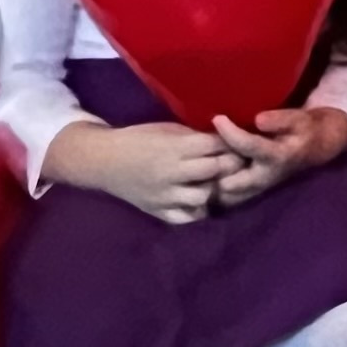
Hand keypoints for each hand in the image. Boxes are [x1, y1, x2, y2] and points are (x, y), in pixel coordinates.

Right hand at [49, 118, 244, 223]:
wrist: (104, 160)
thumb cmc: (139, 138)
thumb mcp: (168, 129)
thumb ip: (196, 136)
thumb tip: (228, 138)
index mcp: (175, 146)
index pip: (216, 145)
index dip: (233, 142)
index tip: (243, 142)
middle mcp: (172, 172)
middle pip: (215, 169)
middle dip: (231, 164)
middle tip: (239, 162)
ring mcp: (165, 195)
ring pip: (205, 195)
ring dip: (215, 188)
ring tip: (217, 182)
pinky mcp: (158, 211)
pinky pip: (187, 217)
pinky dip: (198, 210)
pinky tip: (201, 201)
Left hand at [209, 106, 346, 203]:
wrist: (316, 147)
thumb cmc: (305, 129)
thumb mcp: (300, 119)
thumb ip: (281, 119)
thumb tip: (258, 119)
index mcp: (277, 158)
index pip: (248, 146)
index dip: (230, 132)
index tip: (216, 118)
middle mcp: (265, 177)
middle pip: (231, 182)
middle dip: (215, 170)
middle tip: (200, 151)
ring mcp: (257, 187)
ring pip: (226, 195)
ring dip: (212, 181)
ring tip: (199, 163)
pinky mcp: (251, 191)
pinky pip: (227, 196)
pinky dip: (215, 186)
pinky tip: (206, 172)